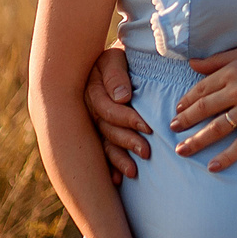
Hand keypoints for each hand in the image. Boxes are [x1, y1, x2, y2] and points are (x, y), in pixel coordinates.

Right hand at [86, 47, 151, 178]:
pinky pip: (101, 152)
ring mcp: (92, 122)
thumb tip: (122, 98)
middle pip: (106, 129)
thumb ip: (116, 74)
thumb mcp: (116, 57)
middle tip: (146, 152)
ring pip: (103, 143)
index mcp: (92, 88)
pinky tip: (116, 180)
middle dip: (127, 141)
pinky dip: (109, 166)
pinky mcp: (98, 132)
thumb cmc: (121, 57)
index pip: (107, 108)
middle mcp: (89, 108)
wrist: (116, 60)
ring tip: (133, 172)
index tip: (148, 126)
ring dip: (118, 159)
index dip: (127, 118)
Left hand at [173, 42, 236, 171]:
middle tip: (172, 130)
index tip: (178, 109)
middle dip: (184, 121)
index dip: (187, 100)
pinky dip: (226, 156)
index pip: (201, 89)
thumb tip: (192, 64)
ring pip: (216, 128)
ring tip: (182, 150)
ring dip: (196, 140)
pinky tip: (213, 166)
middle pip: (203, 109)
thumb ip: (218, 60)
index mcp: (231, 72)